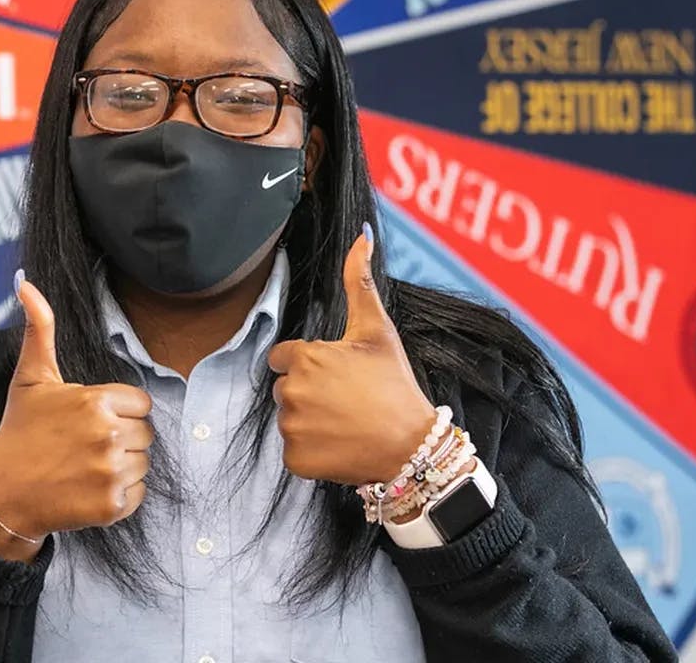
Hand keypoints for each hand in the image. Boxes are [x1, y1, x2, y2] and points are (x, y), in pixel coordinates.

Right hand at [0, 272, 154, 560]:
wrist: (1, 495)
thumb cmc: (19, 433)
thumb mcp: (30, 379)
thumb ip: (39, 329)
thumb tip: (25, 282)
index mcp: (95, 400)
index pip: (140, 404)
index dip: (117, 412)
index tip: (88, 422)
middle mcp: (107, 434)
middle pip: (145, 434)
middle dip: (120, 439)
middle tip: (83, 447)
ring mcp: (110, 472)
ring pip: (143, 463)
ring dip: (121, 467)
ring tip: (84, 468)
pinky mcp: (112, 505)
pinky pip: (138, 494)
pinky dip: (119, 496)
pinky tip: (88, 489)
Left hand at [268, 225, 437, 485]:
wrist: (410, 445)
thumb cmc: (394, 384)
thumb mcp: (378, 330)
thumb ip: (359, 282)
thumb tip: (361, 236)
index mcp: (304, 357)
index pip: (284, 357)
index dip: (310, 364)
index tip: (337, 376)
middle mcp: (290, 391)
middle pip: (286, 389)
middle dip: (309, 393)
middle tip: (347, 400)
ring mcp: (291, 428)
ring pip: (290, 420)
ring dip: (311, 422)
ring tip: (346, 423)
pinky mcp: (294, 460)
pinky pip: (294, 451)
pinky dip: (313, 451)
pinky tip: (340, 444)